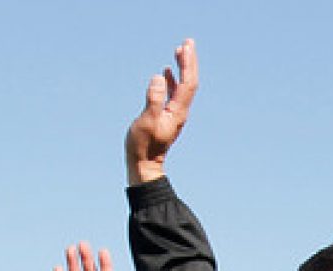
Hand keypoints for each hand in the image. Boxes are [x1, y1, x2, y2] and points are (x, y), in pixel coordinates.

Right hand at [126, 38, 198, 184]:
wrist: (144, 165)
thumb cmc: (143, 146)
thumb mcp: (147, 121)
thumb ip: (154, 99)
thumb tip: (161, 77)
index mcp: (177, 112)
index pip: (187, 83)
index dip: (188, 63)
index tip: (186, 46)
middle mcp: (180, 112)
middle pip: (189, 83)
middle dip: (189, 62)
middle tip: (187, 43)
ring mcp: (174, 115)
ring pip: (182, 87)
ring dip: (182, 69)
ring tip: (179, 51)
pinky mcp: (167, 117)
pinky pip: (174, 95)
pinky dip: (173, 81)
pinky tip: (168, 73)